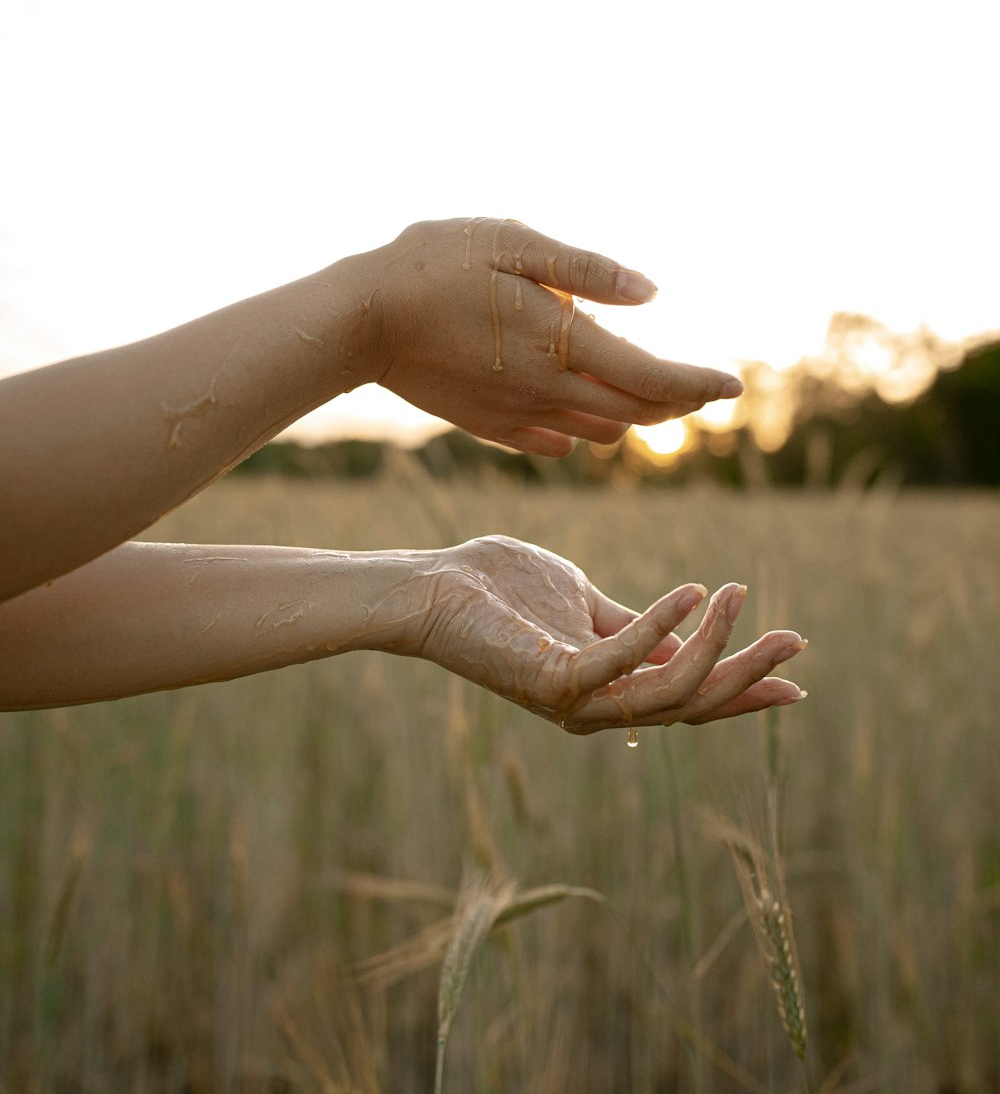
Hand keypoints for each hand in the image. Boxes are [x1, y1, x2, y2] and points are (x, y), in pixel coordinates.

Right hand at [367, 218, 742, 455]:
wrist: (359, 321)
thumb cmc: (435, 264)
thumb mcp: (514, 243)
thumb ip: (587, 271)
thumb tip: (654, 294)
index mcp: (562, 343)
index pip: (653, 378)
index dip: (699, 383)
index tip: (734, 386)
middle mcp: (547, 390)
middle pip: (635, 413)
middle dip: (677, 403)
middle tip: (703, 389)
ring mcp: (516, 415)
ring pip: (598, 432)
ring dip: (634, 417)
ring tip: (649, 393)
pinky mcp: (488, 425)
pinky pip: (552, 441)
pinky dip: (581, 432)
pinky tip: (582, 415)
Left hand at [369, 536, 805, 731]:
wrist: (435, 587)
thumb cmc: (503, 591)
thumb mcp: (586, 606)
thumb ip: (632, 624)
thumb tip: (687, 624)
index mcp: (608, 688)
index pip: (689, 699)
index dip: (744, 691)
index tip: (796, 678)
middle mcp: (595, 707)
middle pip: (691, 707)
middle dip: (747, 676)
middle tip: (793, 639)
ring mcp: (572, 698)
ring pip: (667, 695)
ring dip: (714, 649)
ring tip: (738, 596)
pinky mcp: (550, 677)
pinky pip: (621, 660)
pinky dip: (663, 627)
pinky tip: (692, 592)